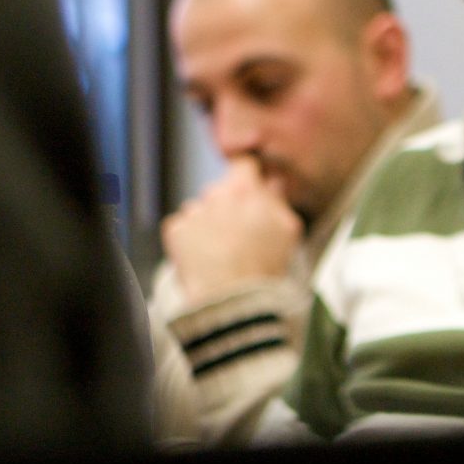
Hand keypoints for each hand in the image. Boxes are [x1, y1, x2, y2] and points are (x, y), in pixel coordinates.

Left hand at [161, 159, 301, 301]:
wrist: (232, 300)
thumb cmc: (263, 268)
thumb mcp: (288, 230)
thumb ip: (278, 200)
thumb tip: (273, 183)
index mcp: (245, 190)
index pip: (242, 163)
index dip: (245, 173)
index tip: (247, 183)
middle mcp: (215, 195)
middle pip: (220, 191)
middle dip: (227, 206)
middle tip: (239, 233)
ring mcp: (193, 212)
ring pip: (201, 210)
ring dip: (208, 223)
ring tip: (221, 251)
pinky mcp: (175, 231)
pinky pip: (183, 227)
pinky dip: (190, 239)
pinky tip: (204, 257)